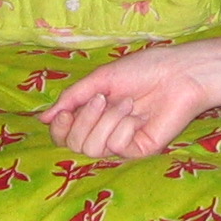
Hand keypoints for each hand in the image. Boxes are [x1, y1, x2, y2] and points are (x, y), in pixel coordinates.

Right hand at [38, 27, 220, 158]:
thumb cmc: (143, 70)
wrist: (177, 73)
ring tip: (126, 103)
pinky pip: (115, 147)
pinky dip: (122, 126)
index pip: (63, 136)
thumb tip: (42, 118)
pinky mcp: (139, 150)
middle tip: (102, 99)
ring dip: (106, 120)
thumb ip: (71, 98)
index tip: (66, 112)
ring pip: (92, 148)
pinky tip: (137, 115)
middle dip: (84, 119)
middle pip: (74, 144)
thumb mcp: (100, 80)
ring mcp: (122, 143)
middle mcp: (105, 131)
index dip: (59, 128)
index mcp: (94, 114)